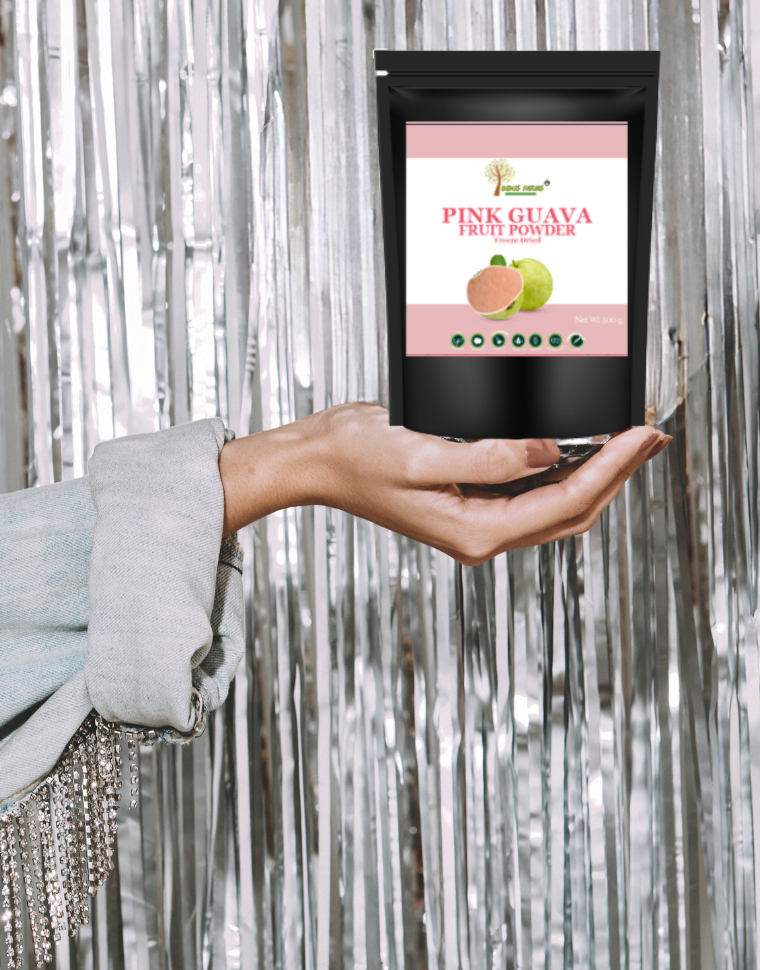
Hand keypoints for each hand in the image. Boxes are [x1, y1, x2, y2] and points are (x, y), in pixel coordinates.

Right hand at [218, 402, 668, 565]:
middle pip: (573, 511)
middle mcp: (481, 535)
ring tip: (628, 439)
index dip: (611, 468)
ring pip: (558, 505)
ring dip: (597, 473)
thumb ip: (489, 457)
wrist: (317, 463)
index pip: (564, 501)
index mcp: (474, 531)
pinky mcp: (470, 504)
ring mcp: (477, 522)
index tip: (641, 435)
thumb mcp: (421, 453)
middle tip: (651, 434)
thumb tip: (546, 450)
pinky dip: (564, 470)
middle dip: (617, 473)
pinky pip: (534, 495)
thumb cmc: (356, 458)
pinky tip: (577, 446)